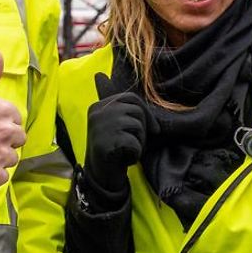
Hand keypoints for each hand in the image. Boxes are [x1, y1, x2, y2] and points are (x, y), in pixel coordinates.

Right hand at [82, 72, 154, 198]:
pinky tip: (124, 159)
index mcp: (98, 106)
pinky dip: (135, 154)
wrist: (101, 177)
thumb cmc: (113, 149)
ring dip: (139, 142)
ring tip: (127, 151)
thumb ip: (122, 108)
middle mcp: (97, 112)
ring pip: (137, 126)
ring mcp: (100, 127)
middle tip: (135, 144)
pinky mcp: (106, 142)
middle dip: (143, 129)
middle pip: (136, 110)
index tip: (154, 130)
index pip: (130, 98)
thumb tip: (104, 75)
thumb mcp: (115, 124)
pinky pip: (135, 143)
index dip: (146, 114)